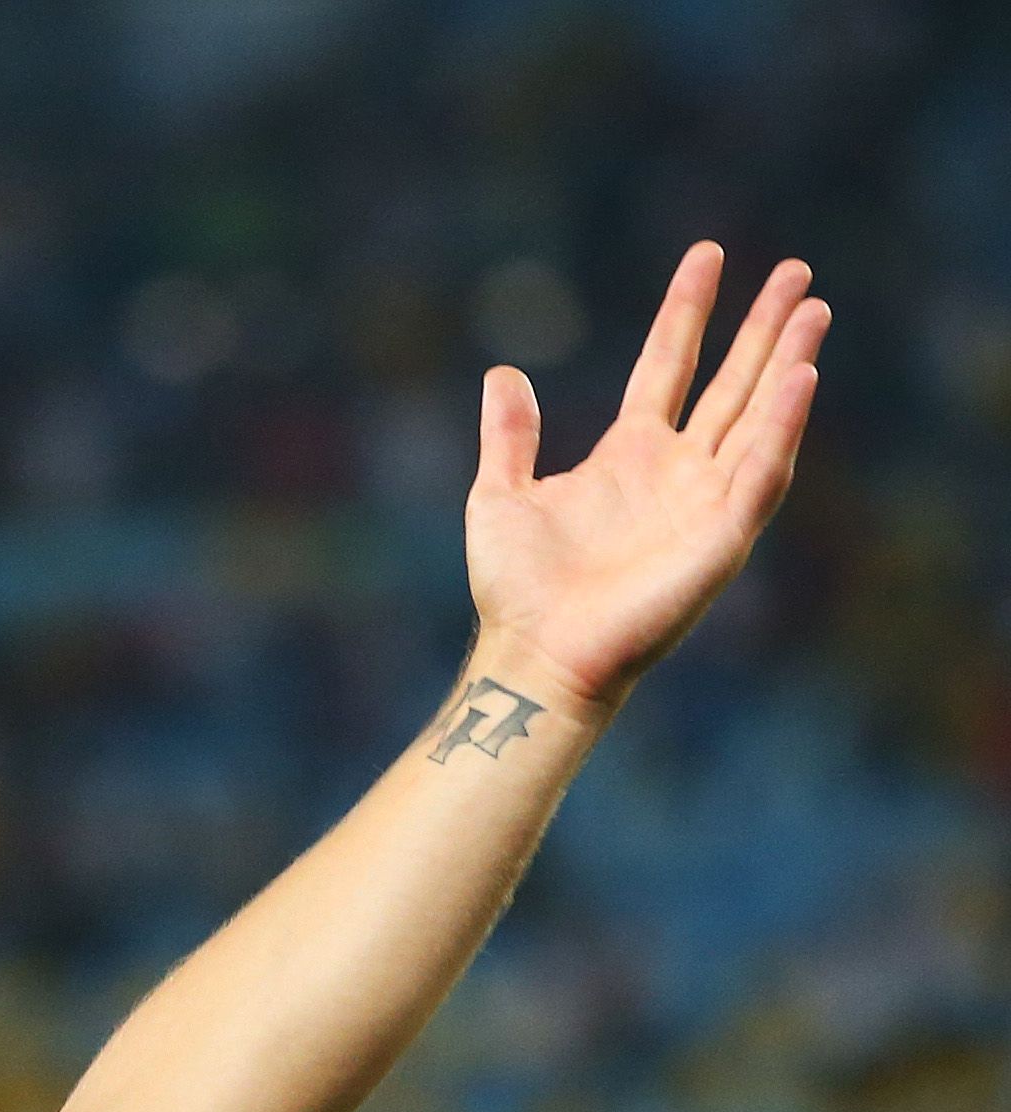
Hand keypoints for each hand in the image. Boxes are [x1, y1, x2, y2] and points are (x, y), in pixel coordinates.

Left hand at [465, 243, 827, 712]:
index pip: (667, 364)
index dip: (687, 311)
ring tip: (813, 310)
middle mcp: (677, 472)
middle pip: (731, 382)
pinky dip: (782, 428)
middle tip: (798, 271)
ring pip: (759, 418)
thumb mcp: (499, 495)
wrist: (535, 654)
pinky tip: (802, 378)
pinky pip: (762, 474)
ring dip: (788, 365)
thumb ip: (509, 435)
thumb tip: (502, 374)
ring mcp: (704, 502)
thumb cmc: (518, 589)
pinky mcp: (722, 537)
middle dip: (764, 328)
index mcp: (629, 455)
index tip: (707, 255)